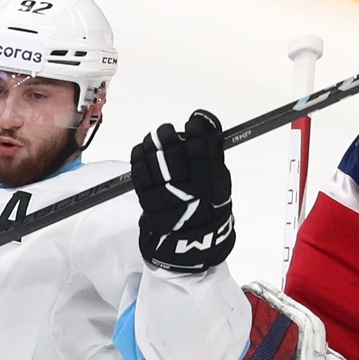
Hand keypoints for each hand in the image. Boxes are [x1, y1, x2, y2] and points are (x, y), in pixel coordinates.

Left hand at [130, 109, 234, 271]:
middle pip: (172, 154)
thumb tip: (204, 125)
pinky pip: (139, 172)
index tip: (193, 122)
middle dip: (167, 136)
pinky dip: (138, 156)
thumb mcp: (220, 184)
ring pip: (153, 160)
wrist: (190, 237)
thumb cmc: (207, 206)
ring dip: (152, 143)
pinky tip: (142, 149)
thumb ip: (213, 156)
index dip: (196, 132)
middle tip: (166, 130)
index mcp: (209, 185)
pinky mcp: (148, 199)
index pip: (202, 152)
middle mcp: (186, 190)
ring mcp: (165, 194)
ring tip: (155, 138)